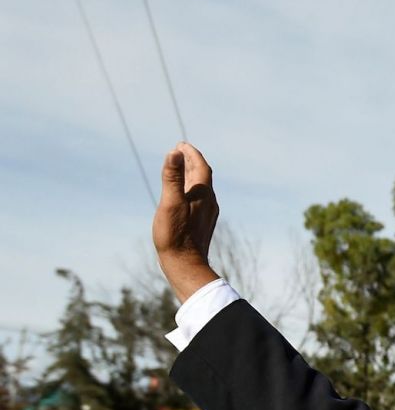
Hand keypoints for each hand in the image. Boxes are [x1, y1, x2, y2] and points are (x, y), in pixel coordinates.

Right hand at [151, 142, 220, 300]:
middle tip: (180, 150)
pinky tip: (182, 195)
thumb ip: (172, 177)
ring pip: (200, 188)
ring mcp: (206, 214)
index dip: (192, 154)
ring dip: (190, 175)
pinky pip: (197, 199)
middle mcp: (209, 202)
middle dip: (191, 162)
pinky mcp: (201, 223)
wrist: (186, 264)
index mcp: (203, 195)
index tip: (181, 144)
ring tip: (180, 167)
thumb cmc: (175, 235)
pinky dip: (189, 189)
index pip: (201, 167)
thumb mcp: (170, 203)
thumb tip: (174, 152)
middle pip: (202, 176)